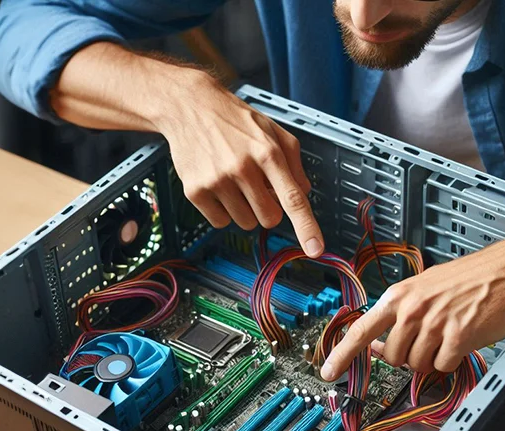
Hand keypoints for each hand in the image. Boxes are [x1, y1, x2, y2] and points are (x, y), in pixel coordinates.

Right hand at [157, 75, 323, 256]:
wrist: (190, 107)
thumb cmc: (236, 120)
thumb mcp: (274, 131)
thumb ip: (294, 163)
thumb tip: (303, 194)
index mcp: (268, 153)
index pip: (293, 198)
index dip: (306, 227)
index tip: (315, 249)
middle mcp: (243, 168)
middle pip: (269, 219)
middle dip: (268, 208)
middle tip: (257, 186)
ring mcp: (217, 181)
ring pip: (245, 223)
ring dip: (245, 209)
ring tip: (234, 180)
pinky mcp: (195, 191)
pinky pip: (220, 222)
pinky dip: (223, 210)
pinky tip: (218, 186)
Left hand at [320, 235, 504, 379]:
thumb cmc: (474, 277)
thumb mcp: (428, 286)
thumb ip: (403, 312)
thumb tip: (381, 343)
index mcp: (401, 295)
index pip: (362, 329)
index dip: (342, 354)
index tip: (328, 371)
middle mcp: (413, 309)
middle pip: (393, 356)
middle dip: (408, 357)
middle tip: (429, 341)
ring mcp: (435, 324)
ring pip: (417, 365)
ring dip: (432, 359)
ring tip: (449, 336)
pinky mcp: (458, 337)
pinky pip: (443, 367)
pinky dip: (452, 361)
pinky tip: (463, 341)